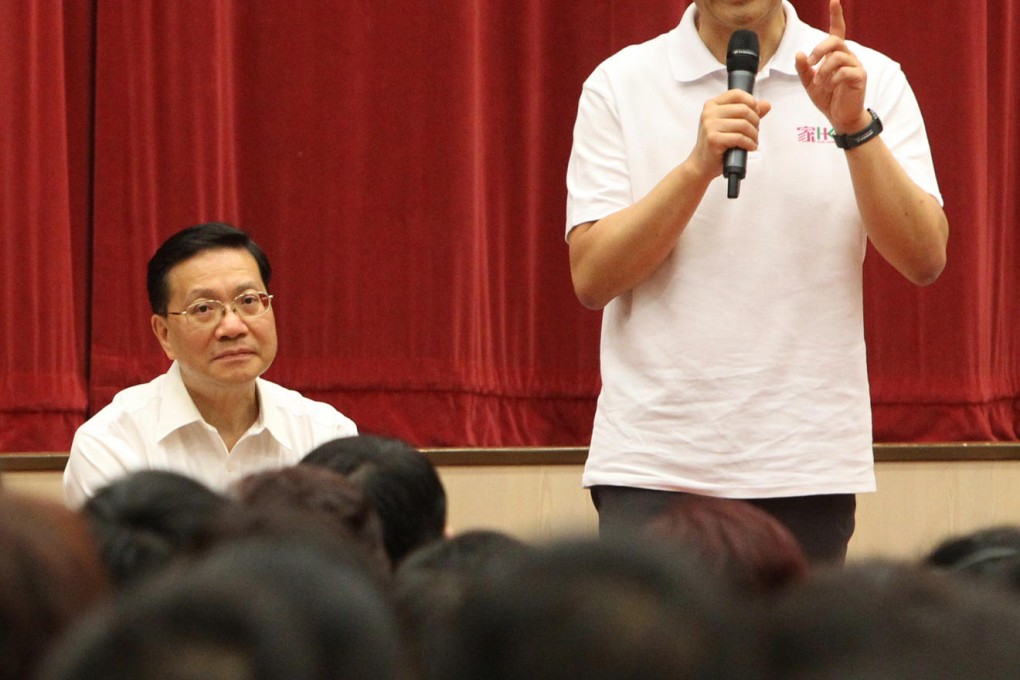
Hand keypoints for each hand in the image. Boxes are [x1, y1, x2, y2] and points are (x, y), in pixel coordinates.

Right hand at [688, 90, 771, 179]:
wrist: (701, 164)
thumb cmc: (716, 143)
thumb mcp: (731, 124)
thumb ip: (748, 112)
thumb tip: (766, 104)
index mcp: (712, 105)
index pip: (737, 94)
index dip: (751, 102)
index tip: (756, 113)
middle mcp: (709, 113)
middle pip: (743, 109)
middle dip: (755, 121)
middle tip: (755, 131)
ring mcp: (710, 126)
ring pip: (743, 124)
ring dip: (754, 135)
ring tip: (753, 141)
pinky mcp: (713, 139)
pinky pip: (740, 138)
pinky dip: (749, 143)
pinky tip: (749, 147)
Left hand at [794, 0, 869, 132]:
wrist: (839, 117)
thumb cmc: (827, 98)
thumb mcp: (809, 83)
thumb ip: (803, 69)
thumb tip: (799, 53)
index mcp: (836, 55)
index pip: (837, 30)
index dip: (836, 15)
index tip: (834, 0)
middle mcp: (848, 56)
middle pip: (834, 41)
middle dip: (819, 50)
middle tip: (811, 64)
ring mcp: (855, 65)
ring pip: (837, 57)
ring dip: (823, 71)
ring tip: (820, 84)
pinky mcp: (860, 77)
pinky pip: (844, 71)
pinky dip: (832, 80)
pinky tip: (830, 88)